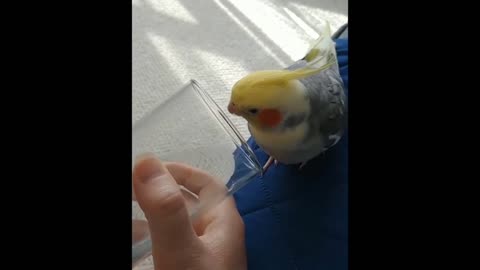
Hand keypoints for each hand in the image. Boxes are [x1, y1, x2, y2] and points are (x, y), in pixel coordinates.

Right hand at [132, 154, 246, 269]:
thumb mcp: (183, 250)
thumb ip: (168, 210)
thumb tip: (147, 162)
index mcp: (225, 225)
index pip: (209, 185)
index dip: (182, 172)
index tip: (150, 170)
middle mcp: (217, 240)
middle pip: (189, 206)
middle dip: (158, 195)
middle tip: (131, 190)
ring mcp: (205, 260)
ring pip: (176, 231)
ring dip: (151, 221)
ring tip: (129, 214)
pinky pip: (170, 252)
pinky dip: (151, 243)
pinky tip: (135, 246)